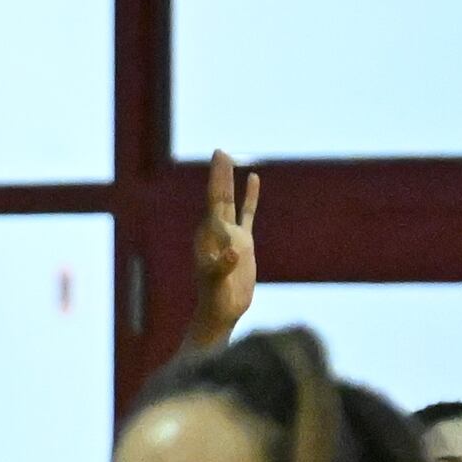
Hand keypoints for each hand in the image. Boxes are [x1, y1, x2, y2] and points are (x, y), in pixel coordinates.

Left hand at [186, 151, 261, 344]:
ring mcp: (230, 235)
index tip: (219, 158)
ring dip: (231, 181)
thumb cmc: (215, 299)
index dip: (216, 178)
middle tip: (220, 151)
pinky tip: (253, 180)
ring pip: (231, 202)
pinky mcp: (243, 242)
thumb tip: (233, 252)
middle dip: (221, 173)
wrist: (222, 311)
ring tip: (231, 160)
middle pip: (220, 196)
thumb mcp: (217, 282)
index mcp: (208, 235)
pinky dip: (250, 198)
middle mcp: (216, 231)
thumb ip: (222, 266)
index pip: (214, 200)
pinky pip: (247, 214)